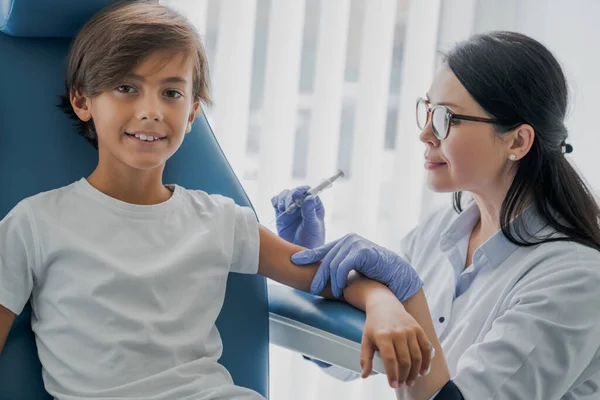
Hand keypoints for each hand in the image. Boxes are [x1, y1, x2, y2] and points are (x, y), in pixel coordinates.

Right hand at [271, 185, 324, 248]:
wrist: (299, 254)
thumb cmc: (311, 241)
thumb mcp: (313, 227)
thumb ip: (310, 212)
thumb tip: (309, 197)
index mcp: (314, 205)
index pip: (308, 191)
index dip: (302, 191)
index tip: (297, 197)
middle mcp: (303, 204)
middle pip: (295, 192)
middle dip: (290, 197)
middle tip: (288, 207)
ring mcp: (291, 208)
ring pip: (285, 195)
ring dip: (282, 199)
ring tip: (283, 209)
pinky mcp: (281, 213)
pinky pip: (277, 202)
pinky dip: (275, 201)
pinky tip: (277, 208)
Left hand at [291, 233, 422, 299]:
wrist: (397, 274)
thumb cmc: (376, 272)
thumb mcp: (354, 268)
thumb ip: (340, 266)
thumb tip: (323, 274)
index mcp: (345, 242)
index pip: (322, 250)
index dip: (308, 256)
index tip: (294, 261)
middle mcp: (348, 240)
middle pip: (326, 259)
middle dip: (318, 275)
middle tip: (311, 289)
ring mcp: (355, 243)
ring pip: (333, 264)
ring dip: (331, 281)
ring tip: (331, 293)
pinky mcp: (361, 251)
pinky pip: (343, 266)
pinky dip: (339, 279)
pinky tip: (340, 289)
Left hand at [361, 298, 432, 387]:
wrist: (384, 305)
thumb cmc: (374, 324)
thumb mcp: (365, 339)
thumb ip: (365, 358)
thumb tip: (365, 375)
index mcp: (383, 336)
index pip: (390, 359)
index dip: (393, 374)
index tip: (394, 384)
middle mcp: (398, 332)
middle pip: (405, 360)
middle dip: (405, 376)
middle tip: (403, 383)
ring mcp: (409, 330)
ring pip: (416, 356)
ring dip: (415, 371)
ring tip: (411, 380)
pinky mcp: (418, 329)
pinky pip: (425, 348)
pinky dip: (426, 361)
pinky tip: (423, 370)